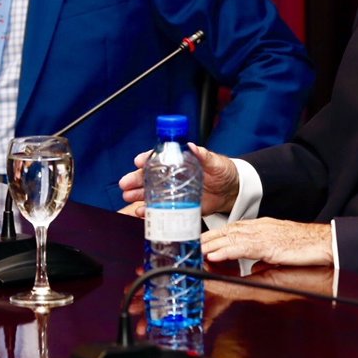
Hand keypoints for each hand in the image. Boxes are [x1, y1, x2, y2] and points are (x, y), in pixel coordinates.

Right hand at [117, 142, 239, 215]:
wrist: (232, 191)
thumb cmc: (223, 171)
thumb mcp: (214, 161)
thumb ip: (203, 154)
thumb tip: (191, 145)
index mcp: (179, 161)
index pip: (159, 158)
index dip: (147, 159)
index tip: (138, 161)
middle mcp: (173, 176)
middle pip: (149, 176)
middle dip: (136, 179)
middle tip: (125, 184)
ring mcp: (174, 191)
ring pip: (151, 192)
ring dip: (138, 195)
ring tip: (128, 197)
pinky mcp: (178, 206)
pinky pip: (161, 208)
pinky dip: (149, 210)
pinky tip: (142, 211)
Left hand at [201, 219, 332, 266]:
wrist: (325, 242)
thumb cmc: (304, 246)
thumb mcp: (277, 252)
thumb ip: (261, 258)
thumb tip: (250, 268)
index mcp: (258, 227)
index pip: (228, 230)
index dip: (210, 237)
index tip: (195, 243)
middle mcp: (256, 227)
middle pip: (224, 231)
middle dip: (203, 239)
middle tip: (184, 246)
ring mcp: (261, 234)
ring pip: (228, 237)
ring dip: (208, 244)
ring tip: (192, 251)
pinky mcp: (267, 244)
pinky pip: (241, 247)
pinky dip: (225, 251)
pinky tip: (213, 254)